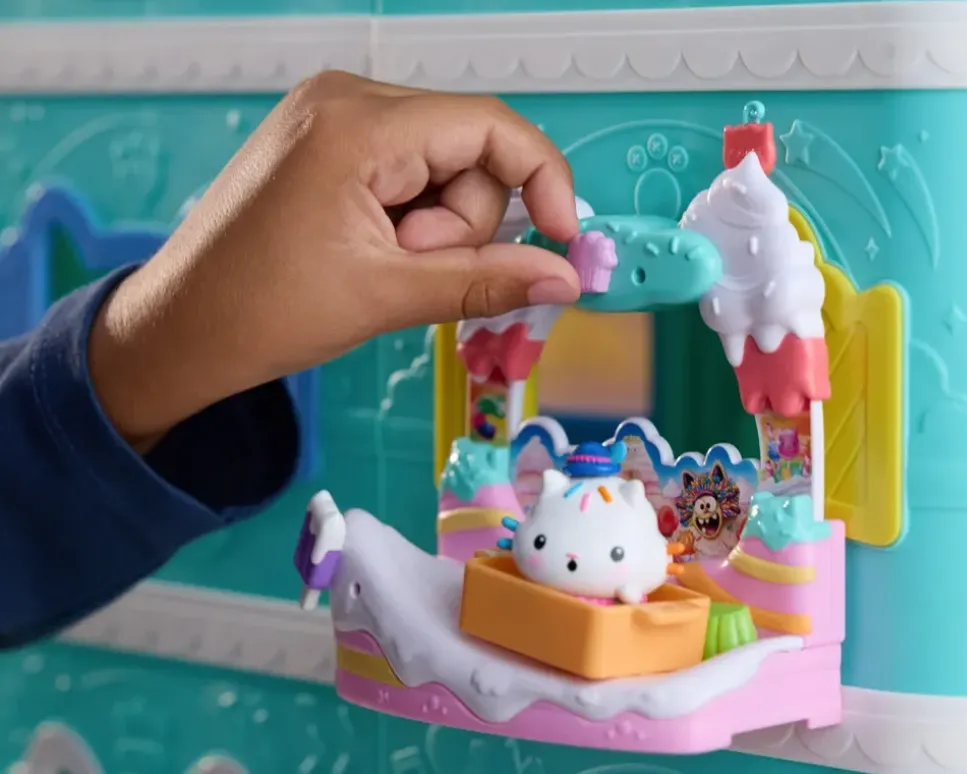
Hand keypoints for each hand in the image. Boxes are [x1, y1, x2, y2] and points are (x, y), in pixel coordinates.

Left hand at [88, 72, 581, 448]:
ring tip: (381, 263)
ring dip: (435, 225)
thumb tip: (562, 276)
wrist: (181, 329)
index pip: (491, 126)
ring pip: (444, 163)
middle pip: (470, 149)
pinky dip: (412, 217)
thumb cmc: (258, 309)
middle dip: (459, 221)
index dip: (541, 180)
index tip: (559, 236)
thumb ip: (487, 281)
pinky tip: (374, 250)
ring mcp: (333, 116)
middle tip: (408, 266)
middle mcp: (345, 100)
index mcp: (356, 124)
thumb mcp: (388, 296)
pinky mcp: (329, 141)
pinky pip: (410, 169)